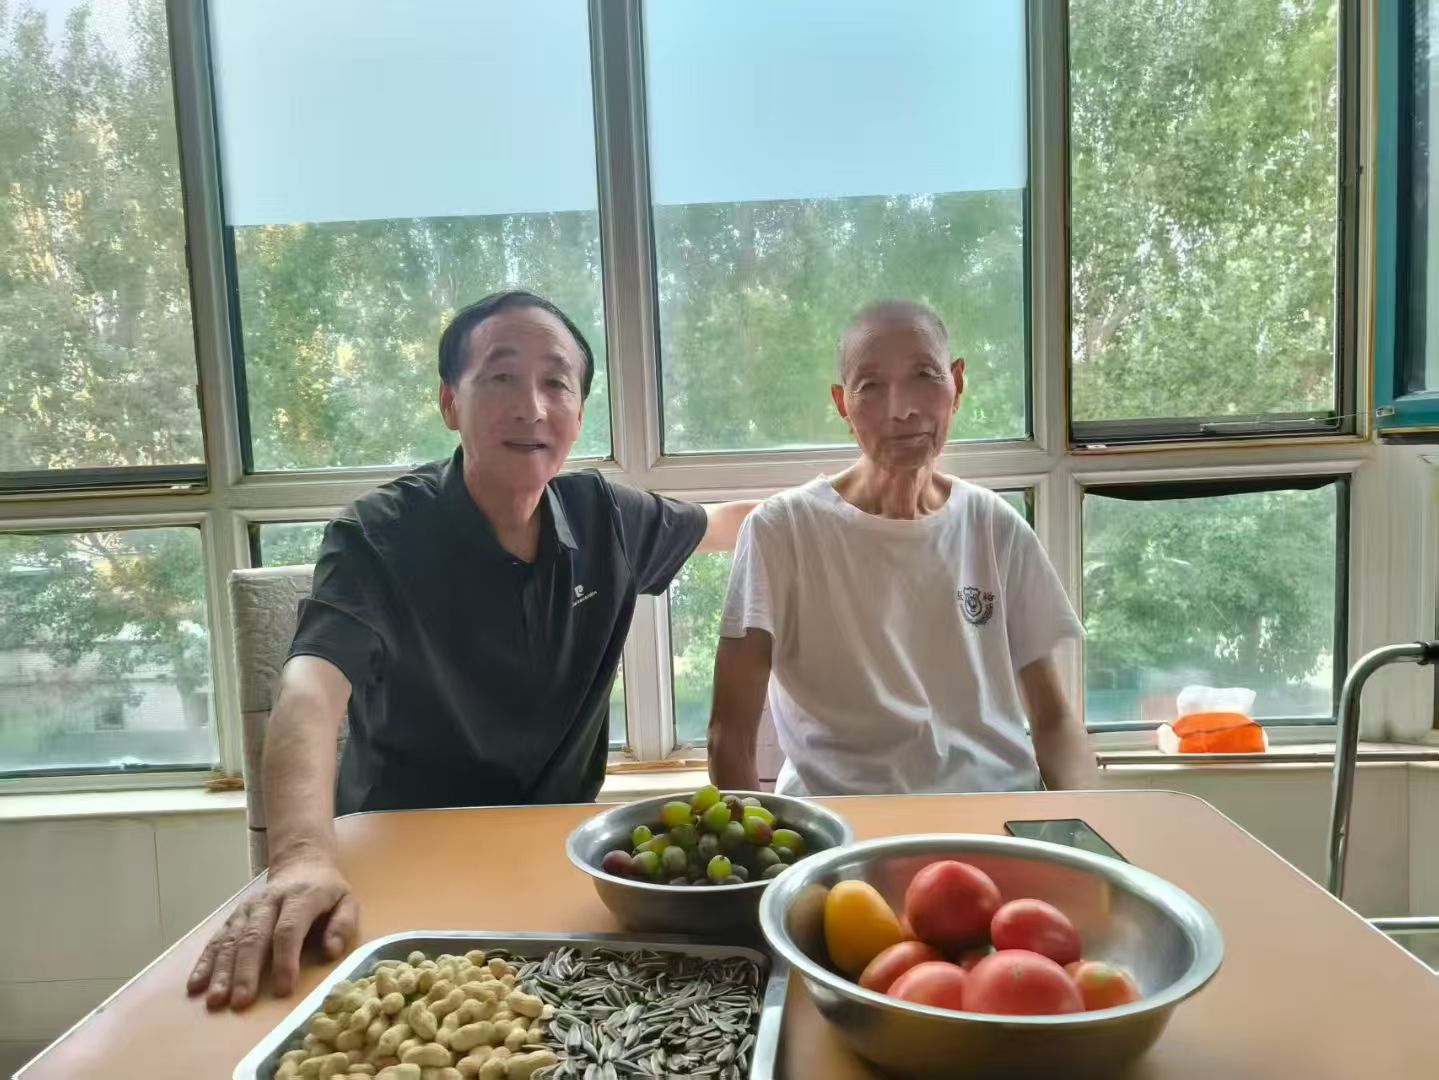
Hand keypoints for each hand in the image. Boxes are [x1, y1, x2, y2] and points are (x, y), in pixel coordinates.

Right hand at [186, 856, 358, 1010]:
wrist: (302, 863)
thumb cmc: (327, 892)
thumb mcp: (347, 901)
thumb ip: (343, 924)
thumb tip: (331, 950)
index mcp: (301, 897)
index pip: (289, 930)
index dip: (285, 960)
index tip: (282, 989)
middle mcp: (270, 901)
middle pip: (254, 937)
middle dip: (246, 971)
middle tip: (240, 1002)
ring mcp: (248, 908)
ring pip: (231, 939)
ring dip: (221, 971)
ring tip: (215, 1000)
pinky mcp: (235, 916)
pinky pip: (217, 938)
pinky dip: (204, 962)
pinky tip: (195, 985)